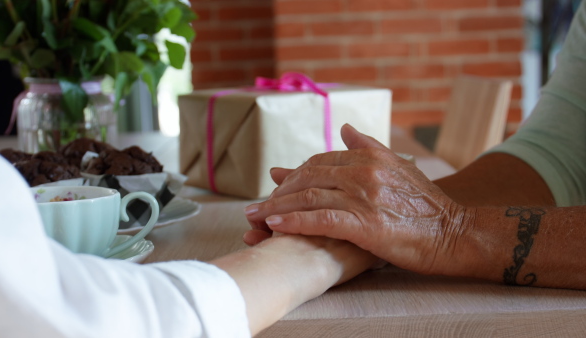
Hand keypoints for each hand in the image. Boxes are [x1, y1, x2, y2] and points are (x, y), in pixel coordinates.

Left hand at [243, 124, 467, 274]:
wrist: (455, 233)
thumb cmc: (426, 205)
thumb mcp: (399, 166)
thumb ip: (368, 145)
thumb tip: (343, 127)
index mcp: (369, 157)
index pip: (320, 161)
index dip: (293, 174)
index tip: (275, 187)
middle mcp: (363, 172)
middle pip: (308, 177)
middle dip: (278, 192)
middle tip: (255, 206)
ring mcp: (364, 197)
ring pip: (309, 197)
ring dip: (276, 208)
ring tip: (254, 217)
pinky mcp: (365, 224)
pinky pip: (320, 220)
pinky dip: (294, 222)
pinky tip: (274, 226)